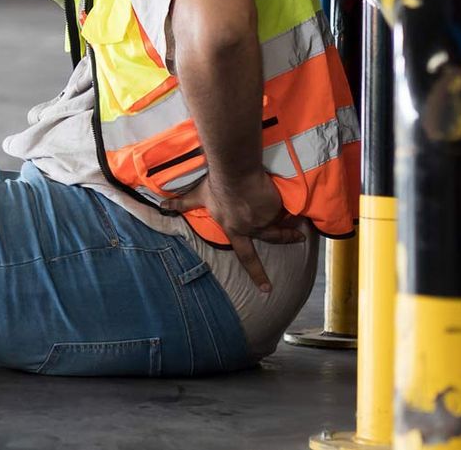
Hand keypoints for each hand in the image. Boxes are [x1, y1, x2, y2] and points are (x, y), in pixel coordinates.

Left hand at [160, 169, 308, 292]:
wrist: (234, 171)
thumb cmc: (215, 184)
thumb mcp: (198, 195)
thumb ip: (183, 204)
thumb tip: (162, 207)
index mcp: (234, 230)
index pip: (245, 256)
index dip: (256, 274)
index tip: (266, 289)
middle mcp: (251, 228)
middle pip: (273, 237)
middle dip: (288, 238)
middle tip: (298, 237)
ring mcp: (265, 219)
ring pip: (280, 219)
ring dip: (287, 216)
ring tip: (296, 213)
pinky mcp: (276, 208)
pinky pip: (284, 206)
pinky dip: (285, 201)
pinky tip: (284, 194)